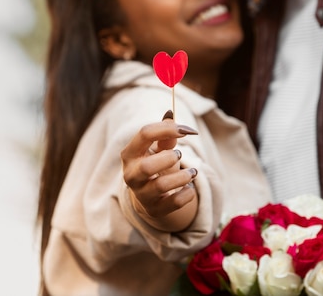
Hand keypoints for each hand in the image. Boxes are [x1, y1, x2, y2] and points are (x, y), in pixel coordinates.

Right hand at [120, 111, 198, 230]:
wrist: (151, 195)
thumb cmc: (156, 163)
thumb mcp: (159, 148)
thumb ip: (165, 132)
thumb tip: (170, 113)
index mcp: (130, 153)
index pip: (145, 134)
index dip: (169, 128)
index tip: (189, 131)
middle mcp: (131, 175)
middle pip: (148, 166)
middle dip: (169, 158)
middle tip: (179, 155)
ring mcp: (141, 194)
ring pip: (161, 186)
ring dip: (183, 176)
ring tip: (192, 172)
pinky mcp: (154, 209)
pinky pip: (174, 202)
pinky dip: (187, 194)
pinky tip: (189, 188)